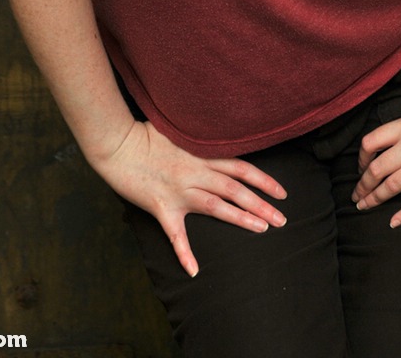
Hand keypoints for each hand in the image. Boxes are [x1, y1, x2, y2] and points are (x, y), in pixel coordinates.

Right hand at [91, 120, 287, 276]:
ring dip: (241, 218)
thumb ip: (200, 139)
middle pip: (235, 189)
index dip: (263, 180)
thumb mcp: (179, 130)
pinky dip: (184, 253)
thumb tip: (219, 141)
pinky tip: (194, 271)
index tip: (282, 193)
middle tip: (282, 219)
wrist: (118, 145)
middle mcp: (195, 172)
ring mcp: (179, 191)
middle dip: (261, 204)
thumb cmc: (146, 134)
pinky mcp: (161, 206)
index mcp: (201, 154)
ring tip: (263, 229)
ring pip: (216, 206)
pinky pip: (175, 234)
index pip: (240, 168)